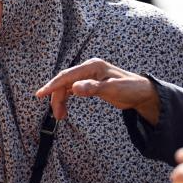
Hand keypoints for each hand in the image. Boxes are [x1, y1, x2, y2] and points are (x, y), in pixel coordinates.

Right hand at [34, 57, 159, 122]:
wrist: (142, 92)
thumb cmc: (131, 88)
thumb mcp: (114, 89)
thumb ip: (93, 88)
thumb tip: (74, 88)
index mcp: (92, 66)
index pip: (67, 75)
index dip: (52, 85)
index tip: (40, 94)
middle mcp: (88, 68)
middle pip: (64, 82)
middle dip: (57, 98)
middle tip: (57, 115)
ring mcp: (88, 75)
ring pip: (66, 87)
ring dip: (61, 100)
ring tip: (60, 116)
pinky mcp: (89, 82)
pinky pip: (72, 90)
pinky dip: (66, 99)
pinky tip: (65, 109)